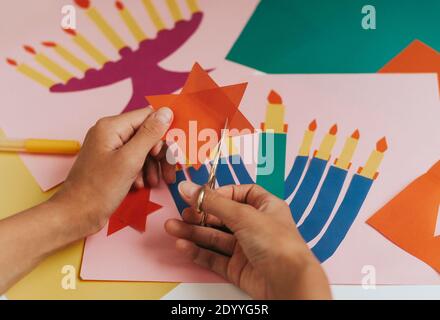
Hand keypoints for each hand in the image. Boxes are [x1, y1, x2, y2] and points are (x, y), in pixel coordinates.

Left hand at [52, 107, 174, 236]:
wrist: (76, 215)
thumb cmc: (98, 190)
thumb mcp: (130, 160)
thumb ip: (150, 134)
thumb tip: (166, 112)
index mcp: (111, 126)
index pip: (148, 116)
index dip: (162, 133)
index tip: (171, 152)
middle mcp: (110, 133)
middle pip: (147, 133)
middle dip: (160, 153)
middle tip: (168, 173)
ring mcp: (109, 148)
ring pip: (142, 148)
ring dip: (152, 165)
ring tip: (154, 182)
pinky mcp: (111, 162)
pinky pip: (134, 159)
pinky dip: (142, 171)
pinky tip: (141, 184)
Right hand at [165, 182, 331, 299]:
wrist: (288, 282)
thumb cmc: (278, 244)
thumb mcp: (243, 215)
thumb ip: (212, 202)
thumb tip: (188, 187)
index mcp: (265, 207)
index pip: (240, 193)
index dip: (220, 193)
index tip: (201, 195)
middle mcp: (256, 226)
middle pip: (222, 216)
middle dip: (200, 214)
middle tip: (182, 213)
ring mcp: (246, 248)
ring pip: (214, 237)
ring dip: (193, 232)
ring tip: (173, 228)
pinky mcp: (237, 268)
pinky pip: (213, 257)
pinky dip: (198, 251)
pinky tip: (184, 245)